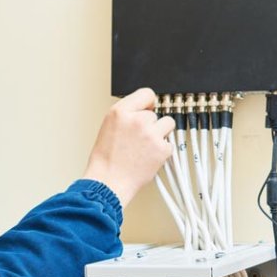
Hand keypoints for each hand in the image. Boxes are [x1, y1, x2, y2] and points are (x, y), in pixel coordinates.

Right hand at [82, 88, 174, 207]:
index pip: (147, 94)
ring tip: (146, 147)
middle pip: (156, 113)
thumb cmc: (106, 159)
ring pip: (168, 124)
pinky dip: (162, 151)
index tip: (149, 109)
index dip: (149, 104)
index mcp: (120, 111)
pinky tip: (149, 157)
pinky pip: (170, 143)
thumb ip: (128, 114)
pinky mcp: (162, 148)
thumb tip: (146, 109)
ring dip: (161, 134)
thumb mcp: (109, 126)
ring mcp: (151, 134)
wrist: (108, 182)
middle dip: (151, 124)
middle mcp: (137, 119)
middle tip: (139, 139)